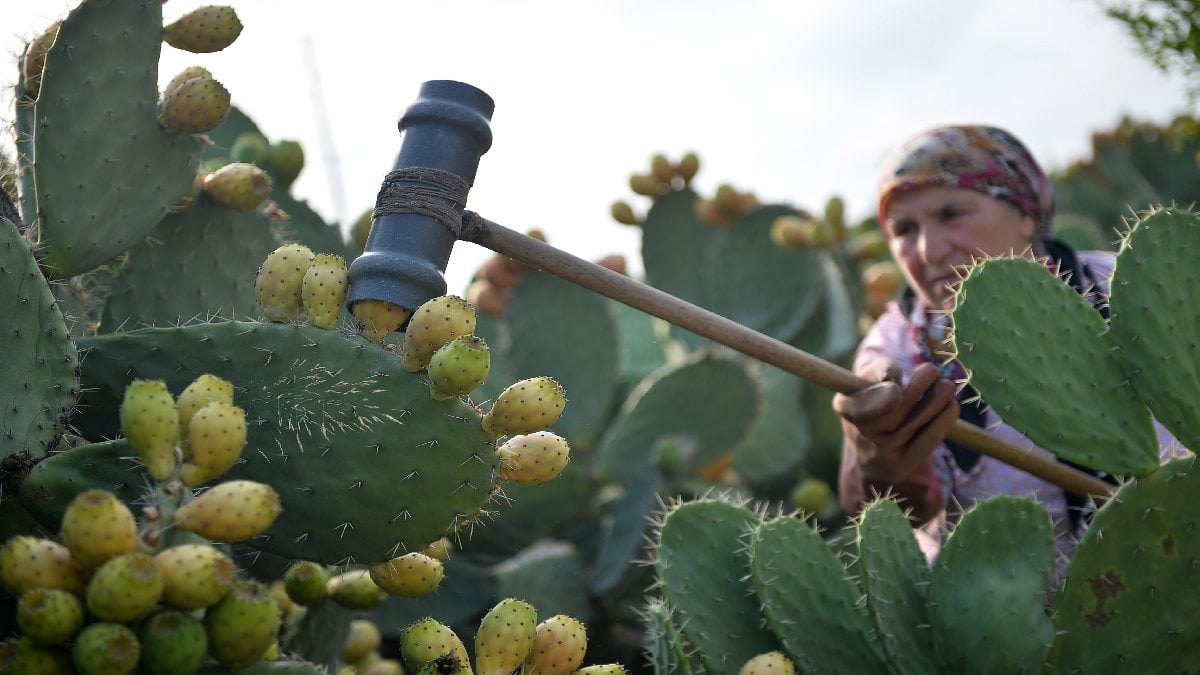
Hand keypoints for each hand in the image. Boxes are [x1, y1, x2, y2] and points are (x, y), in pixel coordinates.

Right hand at [833, 359, 958, 485]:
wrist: (875, 456)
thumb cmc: (875, 402)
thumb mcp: (868, 382)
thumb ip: (879, 369)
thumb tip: (892, 377)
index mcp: (845, 408)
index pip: (855, 405)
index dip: (876, 399)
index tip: (897, 387)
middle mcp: (859, 435)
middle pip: (892, 412)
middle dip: (917, 388)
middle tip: (932, 370)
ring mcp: (880, 453)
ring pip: (912, 423)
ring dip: (935, 399)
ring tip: (946, 385)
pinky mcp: (902, 465)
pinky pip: (926, 441)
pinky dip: (942, 421)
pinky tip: (952, 406)